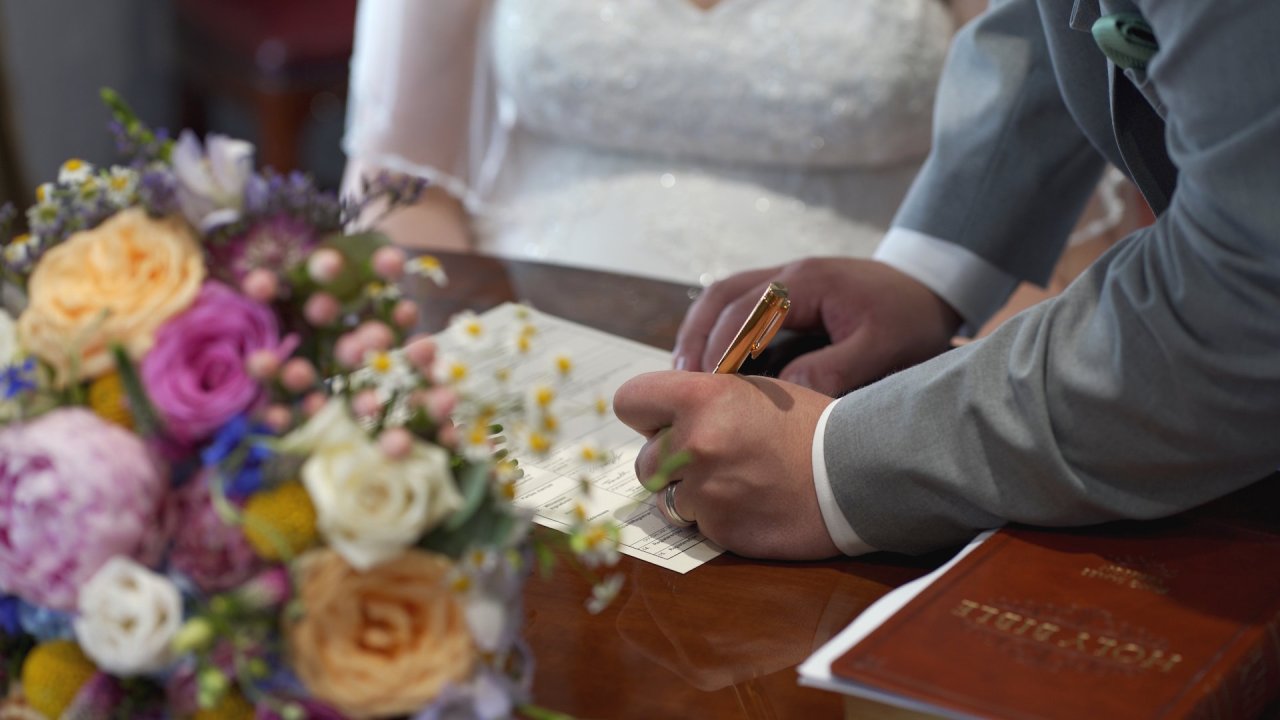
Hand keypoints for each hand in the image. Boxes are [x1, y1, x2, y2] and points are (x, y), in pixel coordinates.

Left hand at [613, 370, 838, 559]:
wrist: (853, 472)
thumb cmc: (806, 426)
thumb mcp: (750, 391)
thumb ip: (699, 402)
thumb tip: (661, 418)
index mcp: (700, 398)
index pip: (629, 401)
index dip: (645, 413)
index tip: (661, 421)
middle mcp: (694, 444)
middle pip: (644, 460)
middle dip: (669, 462)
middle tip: (712, 456)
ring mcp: (705, 491)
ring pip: (667, 497)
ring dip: (692, 493)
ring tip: (737, 480)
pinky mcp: (719, 529)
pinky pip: (697, 524)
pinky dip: (716, 517)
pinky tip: (750, 503)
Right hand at [672, 258, 961, 395]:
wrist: (931, 287)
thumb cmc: (910, 319)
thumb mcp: (884, 349)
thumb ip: (835, 368)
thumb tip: (782, 389)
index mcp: (808, 283)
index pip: (747, 311)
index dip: (723, 349)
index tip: (709, 388)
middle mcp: (788, 273)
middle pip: (721, 297)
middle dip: (698, 340)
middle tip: (683, 384)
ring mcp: (784, 277)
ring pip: (722, 295)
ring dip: (700, 332)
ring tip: (685, 374)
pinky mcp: (785, 290)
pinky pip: (736, 302)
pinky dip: (715, 329)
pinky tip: (710, 360)